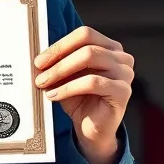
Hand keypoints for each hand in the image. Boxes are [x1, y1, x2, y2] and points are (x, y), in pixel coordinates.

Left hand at [34, 26, 133, 163]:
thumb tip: (38, 56)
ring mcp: (125, 73)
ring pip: (89, 58)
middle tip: (39, 71)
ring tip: (44, 83)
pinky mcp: (122, 91)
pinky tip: (54, 95)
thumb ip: (57, 63)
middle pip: (86, 46)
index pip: (85, 34)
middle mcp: (121, 57)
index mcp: (109, 48)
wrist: (92, 129)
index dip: (60, 45)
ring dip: (60, 71)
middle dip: (58, 58)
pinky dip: (68, 87)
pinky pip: (92, 82)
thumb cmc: (80, 100)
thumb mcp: (66, 77)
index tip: (40, 59)